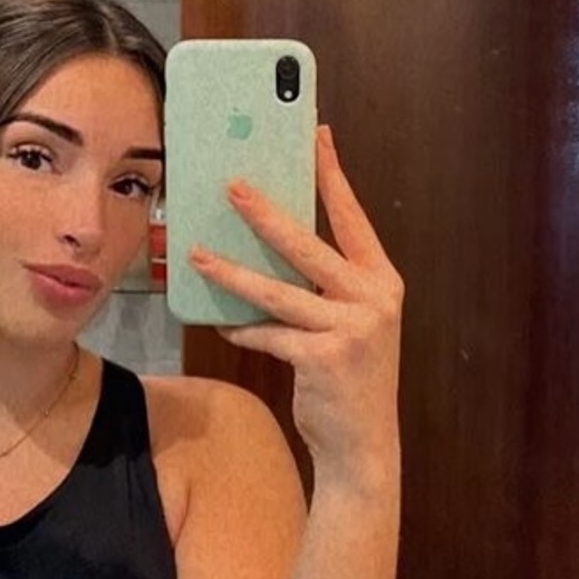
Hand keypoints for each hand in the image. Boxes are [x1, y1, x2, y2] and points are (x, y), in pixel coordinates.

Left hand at [188, 123, 403, 492]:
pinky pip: (268, 333)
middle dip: (265, 213)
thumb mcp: (351, 323)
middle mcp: (372, 298)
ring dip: (231, 273)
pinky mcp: (323, 357)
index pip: (354, 216)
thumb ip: (325, 286)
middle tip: (232, 186)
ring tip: (197, 254)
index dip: (333, 175)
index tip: (317, 134)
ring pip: (276, 290)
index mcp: (381, 280)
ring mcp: (350, 328)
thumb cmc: (349, 377)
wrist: (363, 444)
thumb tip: (268, 243)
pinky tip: (225, 324)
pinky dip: (243, 329)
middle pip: (308, 244)